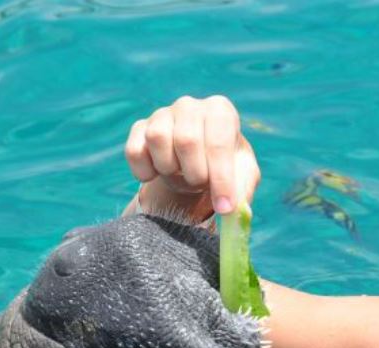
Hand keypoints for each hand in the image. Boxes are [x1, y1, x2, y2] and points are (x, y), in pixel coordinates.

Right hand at [124, 95, 260, 217]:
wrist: (200, 166)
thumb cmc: (227, 170)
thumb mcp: (243, 179)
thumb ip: (242, 192)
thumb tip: (230, 210)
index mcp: (221, 112)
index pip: (218, 142)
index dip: (221, 179)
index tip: (224, 207)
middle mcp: (190, 106)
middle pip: (186, 140)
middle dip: (195, 174)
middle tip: (201, 184)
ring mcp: (162, 115)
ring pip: (157, 139)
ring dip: (170, 170)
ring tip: (182, 175)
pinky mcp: (140, 129)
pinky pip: (135, 151)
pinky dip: (144, 172)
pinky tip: (157, 176)